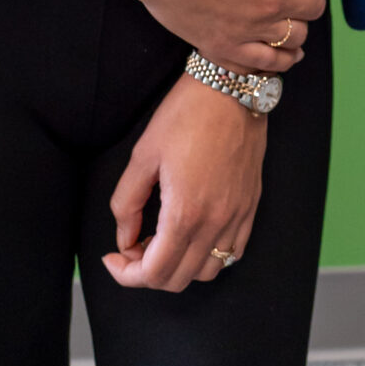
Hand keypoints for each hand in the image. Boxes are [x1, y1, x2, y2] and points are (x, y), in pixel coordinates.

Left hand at [103, 74, 267, 291]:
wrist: (231, 86)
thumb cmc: (186, 114)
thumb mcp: (143, 154)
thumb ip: (127, 203)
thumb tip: (124, 239)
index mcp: (185, 213)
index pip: (154, 273)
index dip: (126, 275)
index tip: (113, 258)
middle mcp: (215, 223)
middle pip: (178, 279)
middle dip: (147, 272)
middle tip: (133, 246)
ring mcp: (237, 217)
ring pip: (207, 272)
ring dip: (179, 266)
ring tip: (162, 240)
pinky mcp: (250, 206)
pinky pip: (233, 252)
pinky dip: (209, 256)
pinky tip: (194, 234)